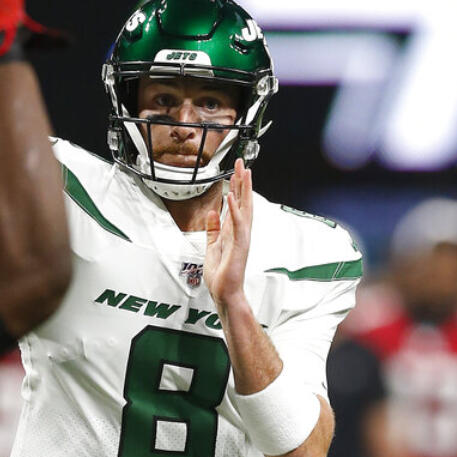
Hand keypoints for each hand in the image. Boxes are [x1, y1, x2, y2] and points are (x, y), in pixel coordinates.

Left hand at [205, 159, 252, 313]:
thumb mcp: (212, 246)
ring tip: (243, 173)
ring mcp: (242, 238)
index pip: (237, 204)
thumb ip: (213, 229)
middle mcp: (240, 231)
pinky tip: (232, 197)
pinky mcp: (239, 246)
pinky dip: (234, 211)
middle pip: (244, 201)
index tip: (237, 171)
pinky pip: (237, 225)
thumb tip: (212, 212)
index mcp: (234, 231)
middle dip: (243, 182)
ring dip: (244, 190)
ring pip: (245, 209)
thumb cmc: (221, 274)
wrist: (225, 293)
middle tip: (242, 163)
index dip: (237, 187)